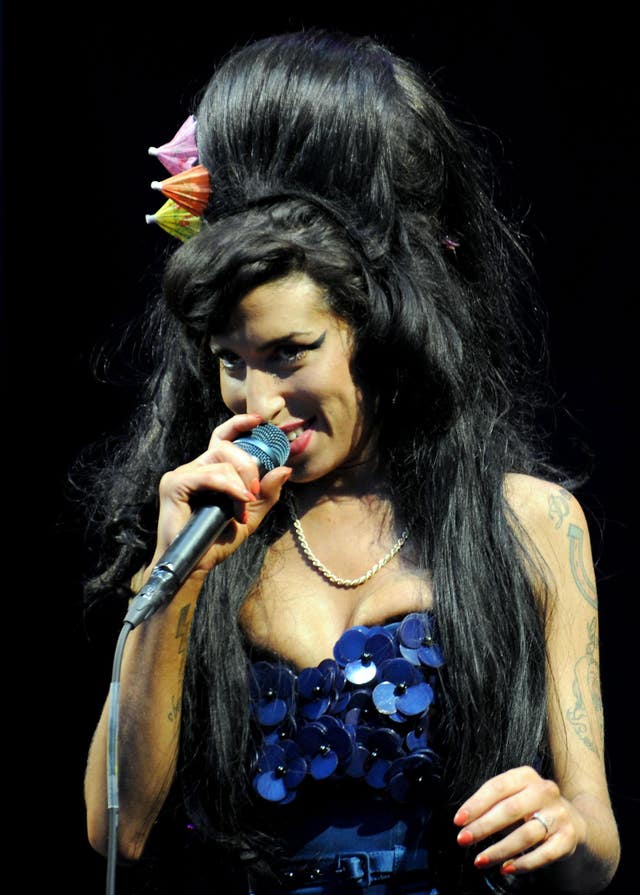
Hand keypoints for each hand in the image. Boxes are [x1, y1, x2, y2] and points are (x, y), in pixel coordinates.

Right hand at [147, 413, 291, 576]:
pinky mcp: (173, 485)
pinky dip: (228, 487)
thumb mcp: (251, 515)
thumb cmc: (217, 541)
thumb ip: (267, 493)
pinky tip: (238, 501)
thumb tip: (284, 469)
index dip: (239, 424)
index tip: (259, 421)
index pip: (222, 437)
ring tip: (242, 509)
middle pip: (226, 446)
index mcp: (209, 470)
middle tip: (254, 492)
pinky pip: (208, 476)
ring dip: (239, 485)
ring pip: (220, 462)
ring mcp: (181, 475)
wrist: (196, 564)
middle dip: (248, 466)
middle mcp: (194, 468)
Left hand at [453, 765, 585, 877]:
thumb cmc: (531, 807)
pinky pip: (543, 854)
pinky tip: (506, 868)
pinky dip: (523, 863)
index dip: (476, 804)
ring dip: (499, 850)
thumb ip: (493, 803)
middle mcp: (544, 791)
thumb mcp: (514, 795)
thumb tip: (465, 821)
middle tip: (462, 840)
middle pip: (509, 810)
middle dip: (483, 827)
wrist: (573, 819)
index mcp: (526, 775)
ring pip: (524, 835)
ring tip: (480, 860)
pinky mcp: (568, 837)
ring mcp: (558, 814)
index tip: (458, 820)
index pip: (496, 787)